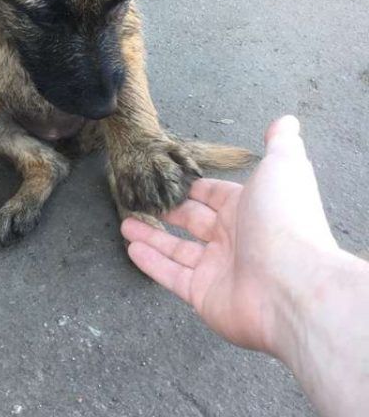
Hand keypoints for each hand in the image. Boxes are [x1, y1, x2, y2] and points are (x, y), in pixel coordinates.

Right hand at [121, 116, 336, 355]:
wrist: (291, 285)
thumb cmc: (284, 221)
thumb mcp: (283, 167)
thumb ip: (281, 143)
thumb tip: (285, 121)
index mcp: (249, 209)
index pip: (216, 196)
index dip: (194, 189)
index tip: (169, 180)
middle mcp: (234, 239)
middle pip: (193, 222)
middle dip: (168, 211)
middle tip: (143, 201)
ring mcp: (218, 270)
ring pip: (177, 250)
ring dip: (151, 236)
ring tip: (125, 224)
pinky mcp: (203, 296)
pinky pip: (172, 276)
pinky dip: (151, 263)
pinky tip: (131, 247)